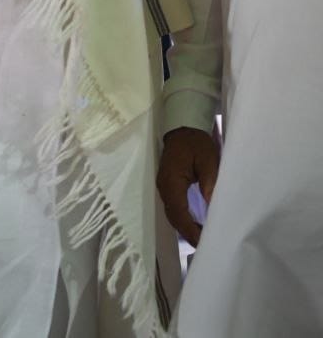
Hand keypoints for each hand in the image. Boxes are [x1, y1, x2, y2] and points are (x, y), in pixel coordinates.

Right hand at [157, 126, 220, 245]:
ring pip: (172, 213)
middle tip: (206, 246)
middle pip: (173, 216)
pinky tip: (194, 225)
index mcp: (172, 181)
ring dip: (185, 227)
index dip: (189, 229)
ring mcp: (164, 187)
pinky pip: (173, 207)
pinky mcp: (168, 186)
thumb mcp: (209, 160)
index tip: (203, 241)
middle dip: (187, 232)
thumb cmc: (196, 143)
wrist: (182, 129)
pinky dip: (183, 219)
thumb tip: (212, 205)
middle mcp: (164, 187)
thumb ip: (210, 182)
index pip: (178, 211)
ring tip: (202, 239)